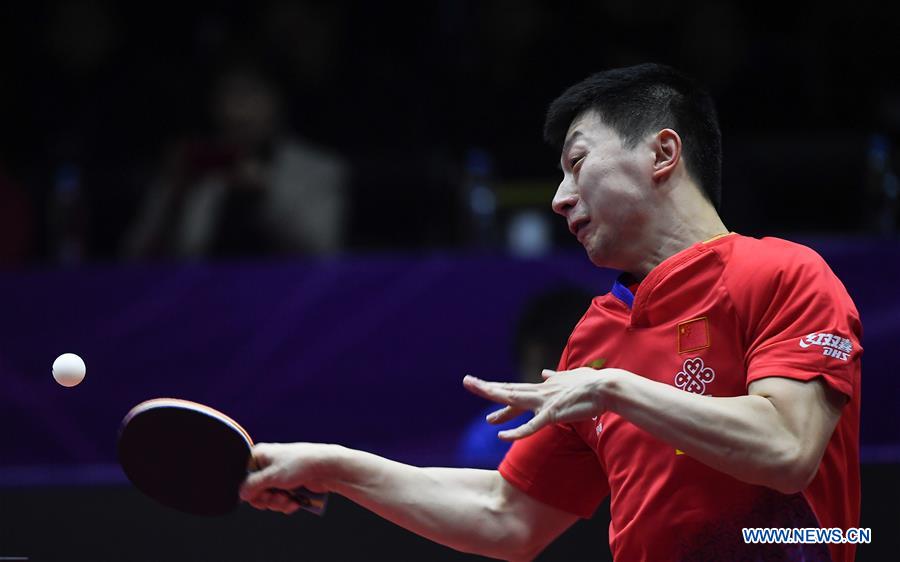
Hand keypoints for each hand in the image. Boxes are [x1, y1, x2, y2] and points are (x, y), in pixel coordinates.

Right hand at [240, 442, 333, 513]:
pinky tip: (294, 502)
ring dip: (278, 503)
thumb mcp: (271, 476)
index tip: (260, 494)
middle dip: (266, 499)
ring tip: (288, 500)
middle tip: (277, 498)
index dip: (250, 490)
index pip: (243, 477)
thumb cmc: (299, 465)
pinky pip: (280, 499)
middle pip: (255, 491)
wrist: (327, 467)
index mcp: (260, 455)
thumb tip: (241, 494)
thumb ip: (252, 486)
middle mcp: (267, 464)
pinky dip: (286, 504)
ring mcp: (279, 475)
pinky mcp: (289, 485)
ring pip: (268, 498)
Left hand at [463, 368, 616, 439]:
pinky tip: (502, 436)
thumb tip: (544, 373)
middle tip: (467, 382)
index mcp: (542, 387)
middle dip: (487, 388)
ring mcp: (544, 403)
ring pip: (515, 403)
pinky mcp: (552, 414)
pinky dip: (516, 431)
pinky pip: (531, 426)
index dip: (497, 389)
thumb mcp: (569, 376)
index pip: (514, 388)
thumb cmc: (591, 383)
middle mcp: (539, 392)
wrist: (606, 387)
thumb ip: (555, 377)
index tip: (482, 387)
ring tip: (482, 416)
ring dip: (497, 407)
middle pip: (508, 391)